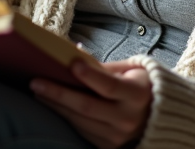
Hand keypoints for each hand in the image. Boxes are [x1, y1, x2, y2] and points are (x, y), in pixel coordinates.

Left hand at [30, 59, 152, 147]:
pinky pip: (82, 131)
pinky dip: (65, 118)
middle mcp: (128, 119)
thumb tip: (74, 54)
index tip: (71, 64)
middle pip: (87, 106)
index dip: (90, 75)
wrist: (159, 117)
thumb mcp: (131, 71)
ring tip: (38, 92)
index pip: (109, 86)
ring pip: (80, 121)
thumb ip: (105, 67)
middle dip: (59, 93)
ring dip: (56, 106)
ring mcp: (118, 136)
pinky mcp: (108, 146)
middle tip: (36, 82)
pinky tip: (52, 106)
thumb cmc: (141, 86)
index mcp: (137, 95)